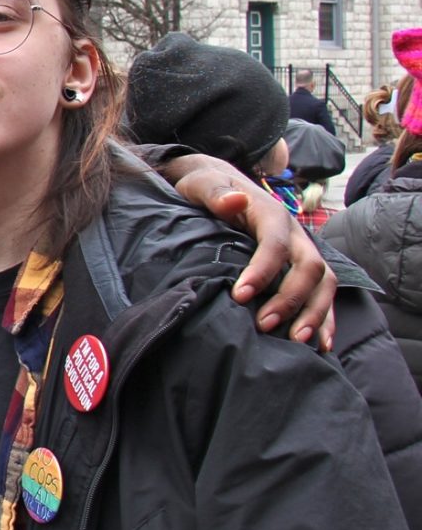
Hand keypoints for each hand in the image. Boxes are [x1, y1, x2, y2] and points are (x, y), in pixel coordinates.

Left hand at [165, 154, 336, 348]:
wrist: (219, 185)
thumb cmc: (207, 188)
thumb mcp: (203, 185)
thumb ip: (216, 194)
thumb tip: (234, 200)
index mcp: (271, 214)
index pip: (275, 244)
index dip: (262, 270)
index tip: (239, 296)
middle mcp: (294, 234)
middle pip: (309, 267)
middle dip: (291, 298)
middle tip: (264, 325)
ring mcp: (302, 251)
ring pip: (324, 283)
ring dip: (314, 313)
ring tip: (297, 342)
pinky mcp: (302, 268)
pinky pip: (323, 294)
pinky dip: (325, 318)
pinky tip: (320, 344)